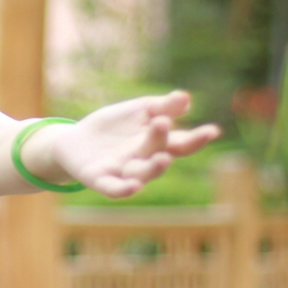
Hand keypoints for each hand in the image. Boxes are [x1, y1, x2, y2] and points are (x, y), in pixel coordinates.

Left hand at [44, 91, 220, 198]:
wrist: (75, 141)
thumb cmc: (115, 126)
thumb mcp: (139, 110)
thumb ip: (162, 106)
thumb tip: (186, 98)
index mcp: (157, 144)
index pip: (181, 143)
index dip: (197, 139)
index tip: (212, 131)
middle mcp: (144, 160)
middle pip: (160, 154)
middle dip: (164, 142)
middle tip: (163, 124)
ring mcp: (123, 172)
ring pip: (142, 173)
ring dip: (152, 168)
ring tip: (162, 159)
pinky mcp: (101, 180)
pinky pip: (115, 189)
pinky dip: (124, 189)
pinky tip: (134, 187)